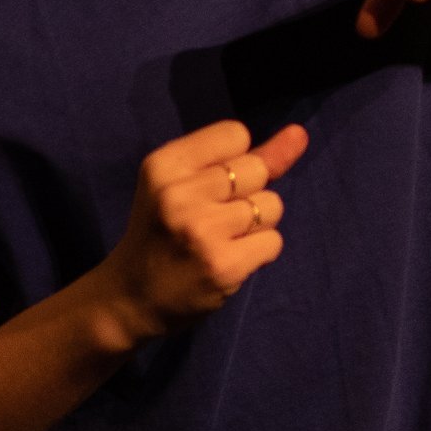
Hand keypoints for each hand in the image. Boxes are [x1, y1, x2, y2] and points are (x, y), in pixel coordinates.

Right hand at [94, 121, 306, 341]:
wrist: (131, 298)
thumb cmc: (164, 233)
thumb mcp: (187, 185)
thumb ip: (246, 157)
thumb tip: (300, 133)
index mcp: (164, 164)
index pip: (236, 133)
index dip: (235, 160)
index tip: (209, 186)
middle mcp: (179, 193)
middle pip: (257, 169)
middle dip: (248, 192)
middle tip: (213, 218)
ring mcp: (202, 230)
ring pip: (272, 205)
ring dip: (257, 224)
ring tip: (221, 240)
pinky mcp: (223, 264)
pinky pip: (274, 241)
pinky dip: (260, 252)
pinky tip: (230, 260)